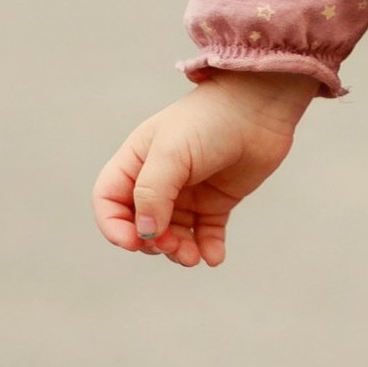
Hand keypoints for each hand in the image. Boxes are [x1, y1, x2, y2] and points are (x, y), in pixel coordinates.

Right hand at [90, 70, 319, 266]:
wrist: (258, 109)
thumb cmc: (209, 122)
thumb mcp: (171, 153)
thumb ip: (151, 193)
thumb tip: (145, 232)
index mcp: (137, 162)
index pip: (108, 201)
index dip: (114, 226)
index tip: (133, 242)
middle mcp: (158, 180)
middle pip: (140, 225)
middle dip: (152, 243)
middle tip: (172, 245)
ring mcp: (188, 193)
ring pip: (172, 235)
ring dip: (178, 252)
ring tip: (194, 257)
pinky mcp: (216, 202)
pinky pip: (205, 235)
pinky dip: (207, 250)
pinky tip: (214, 257)